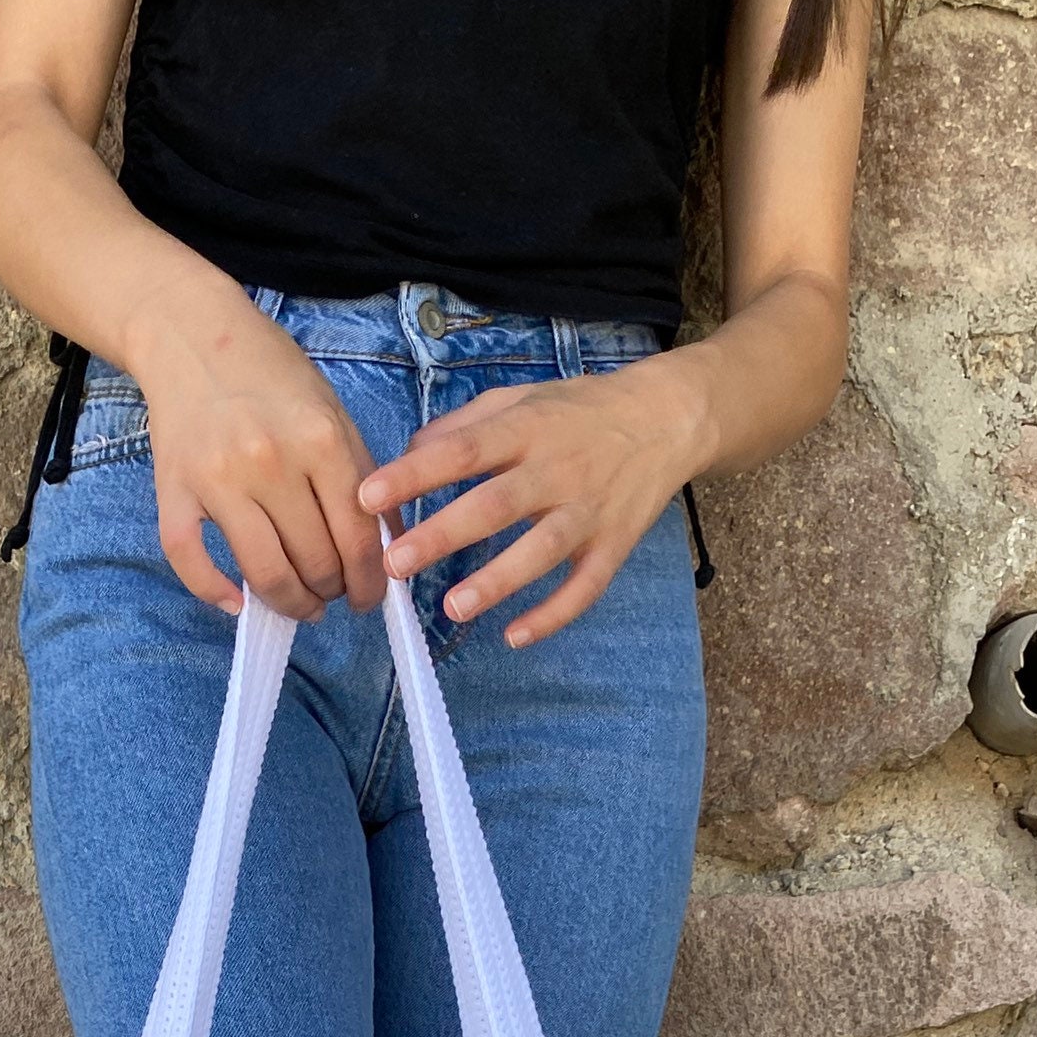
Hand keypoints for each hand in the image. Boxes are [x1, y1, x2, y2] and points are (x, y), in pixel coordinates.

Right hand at [128, 276, 387, 621]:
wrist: (191, 334)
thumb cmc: (271, 374)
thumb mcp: (331, 412)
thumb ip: (360, 475)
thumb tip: (385, 546)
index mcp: (320, 440)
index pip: (358, 538)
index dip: (370, 582)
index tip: (368, 598)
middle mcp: (271, 461)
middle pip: (316, 562)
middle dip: (332, 592)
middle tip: (331, 594)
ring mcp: (219, 478)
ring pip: (264, 573)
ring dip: (289, 603)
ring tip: (299, 603)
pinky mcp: (174, 488)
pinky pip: (190, 560)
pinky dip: (212, 593)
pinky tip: (236, 603)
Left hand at [359, 358, 710, 647]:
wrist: (667, 419)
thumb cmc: (580, 412)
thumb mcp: (522, 400)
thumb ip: (464, 425)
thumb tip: (408, 451)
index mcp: (527, 429)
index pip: (464, 452)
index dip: (416, 475)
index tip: (368, 497)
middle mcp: (557, 470)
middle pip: (496, 505)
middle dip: (444, 535)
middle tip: (396, 563)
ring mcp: (588, 511)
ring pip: (541, 551)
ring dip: (498, 581)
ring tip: (453, 608)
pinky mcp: (614, 546)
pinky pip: (585, 587)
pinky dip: (553, 615)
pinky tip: (515, 637)